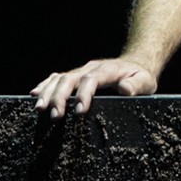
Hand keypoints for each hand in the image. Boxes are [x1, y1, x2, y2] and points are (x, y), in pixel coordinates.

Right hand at [31, 57, 158, 118]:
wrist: (136, 65)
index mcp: (109, 70)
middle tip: (54, 116)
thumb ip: (137, 85)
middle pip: (70, 78)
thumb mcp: (146, 81)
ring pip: (60, 78)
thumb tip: (124, 88)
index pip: (92, 79)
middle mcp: (91, 68)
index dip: (84, 94)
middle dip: (60, 96)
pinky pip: (56, 78)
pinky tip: (34, 95)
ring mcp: (81, 71)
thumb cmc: (141, 77)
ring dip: (48, 92)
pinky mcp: (75, 77)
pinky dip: (45, 85)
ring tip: (39, 109)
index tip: (79, 111)